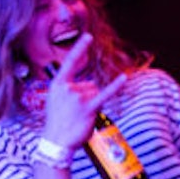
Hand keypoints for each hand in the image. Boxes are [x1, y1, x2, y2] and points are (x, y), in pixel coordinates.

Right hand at [42, 33, 127, 153]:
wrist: (55, 142)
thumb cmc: (57, 123)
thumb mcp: (56, 101)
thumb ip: (70, 90)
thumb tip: (92, 87)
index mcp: (58, 84)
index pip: (71, 62)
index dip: (80, 48)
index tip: (88, 36)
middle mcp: (68, 88)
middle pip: (89, 85)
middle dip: (88, 98)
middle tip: (75, 113)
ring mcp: (78, 98)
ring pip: (96, 93)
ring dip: (93, 104)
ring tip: (81, 117)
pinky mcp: (88, 108)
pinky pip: (104, 95)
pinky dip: (115, 86)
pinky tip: (124, 77)